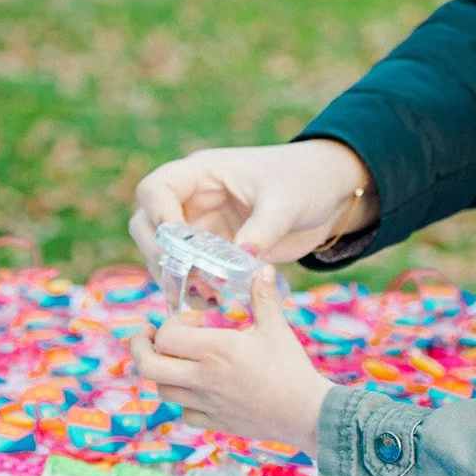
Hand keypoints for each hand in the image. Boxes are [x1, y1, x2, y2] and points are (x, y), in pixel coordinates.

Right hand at [129, 139, 376, 275]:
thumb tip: (239, 259)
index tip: (181, 245)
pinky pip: (188, 271)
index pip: (155, 189)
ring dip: (174, 277)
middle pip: (146, 224)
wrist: (329, 195)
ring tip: (204, 295)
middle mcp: (193, 198)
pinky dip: (192, 288)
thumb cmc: (307, 181)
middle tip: (187, 279)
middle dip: (159, 254)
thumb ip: (262, 229)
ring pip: (162, 253)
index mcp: (202, 172)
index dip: (158, 217)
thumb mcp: (287, 202)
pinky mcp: (213, 250)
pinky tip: (211, 302)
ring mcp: (200, 225)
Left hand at [129, 264, 331, 454]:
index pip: (166, 336)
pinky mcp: (215, 423)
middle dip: (140, 349)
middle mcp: (203, 378)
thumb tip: (261, 267)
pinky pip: (184, 414)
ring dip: (162, 373)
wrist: (306, 414)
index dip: (169, 325)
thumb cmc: (292, 369)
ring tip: (174, 361)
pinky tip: (196, 389)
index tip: (191, 322)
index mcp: (215, 350)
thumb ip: (262, 297)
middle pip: (147, 367)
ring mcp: (206, 403)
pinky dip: (183, 401)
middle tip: (147, 338)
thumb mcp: (276, 328)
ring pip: (162, 390)